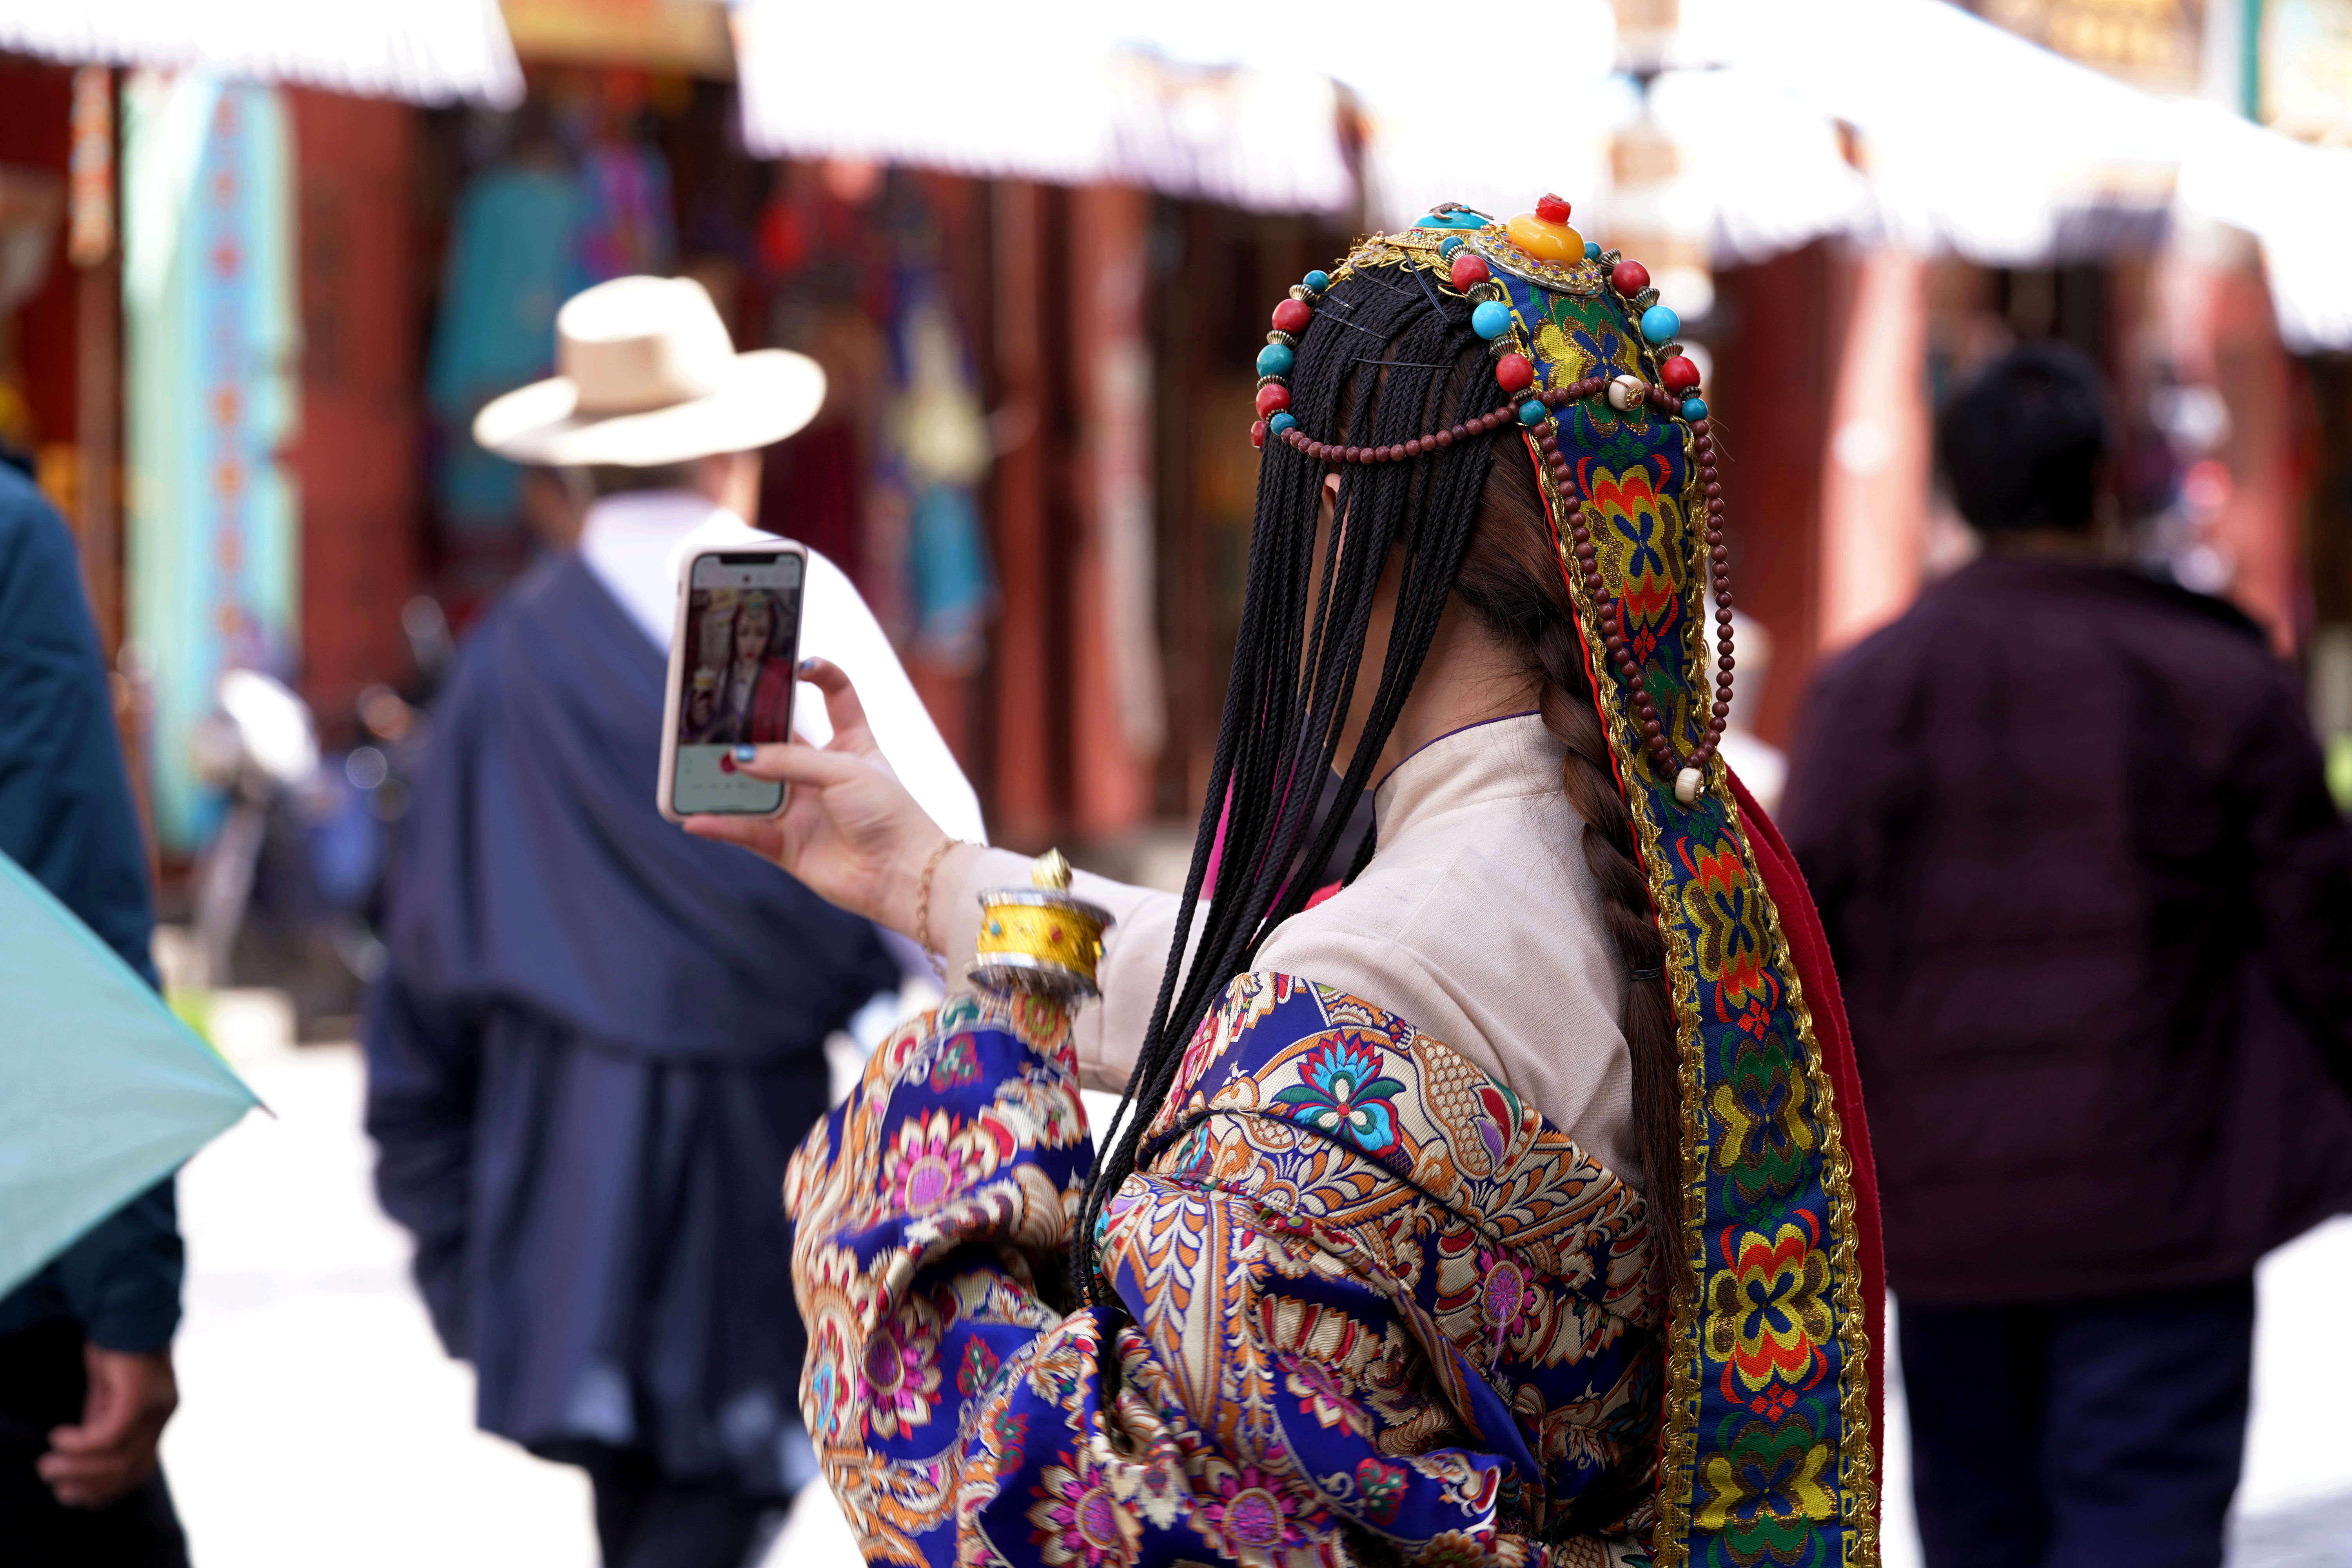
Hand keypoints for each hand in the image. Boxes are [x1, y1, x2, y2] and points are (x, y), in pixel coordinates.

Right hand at [39, 1343, 176, 1507]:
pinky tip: (59, 1438)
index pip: (139, 1471)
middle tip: (54, 1484)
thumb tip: (80, 1464)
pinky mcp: (140, 1393)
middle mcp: (162, 1414)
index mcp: (156, 1419)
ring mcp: (155, 1404)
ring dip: (77, 1467)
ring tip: (48, 1464)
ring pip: (119, 1456)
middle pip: (130, 1470)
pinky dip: (81, 1443)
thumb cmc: (114, 1352)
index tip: (73, 1497)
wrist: (126, 1308)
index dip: (106, 1492)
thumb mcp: (105, 1398)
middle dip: (88, 1485)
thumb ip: (99, 1426)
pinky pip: (111, 1433)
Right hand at [685, 658, 958, 940]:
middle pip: (779, 741)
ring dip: (727, 777)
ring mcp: (805, 810)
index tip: (796, 662)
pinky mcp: (789, 846)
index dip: (819, 675)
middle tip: (714, 713)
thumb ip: (791, 761)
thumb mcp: (844, 770)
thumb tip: (741, 757)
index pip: (837, 696)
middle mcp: (824, 774)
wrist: (903, 874)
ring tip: (692, 762)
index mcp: (852, 744)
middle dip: (748, 728)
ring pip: (755, 787)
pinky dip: (721, 826)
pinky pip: (748, 832)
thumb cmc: (889, 813)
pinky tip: (695, 818)